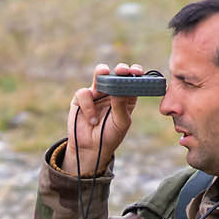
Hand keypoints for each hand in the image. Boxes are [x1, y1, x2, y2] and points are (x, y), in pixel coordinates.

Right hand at [66, 62, 144, 176]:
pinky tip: (92, 120)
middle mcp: (112, 91)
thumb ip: (120, 106)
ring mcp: (96, 93)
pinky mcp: (81, 98)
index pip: (133, 80)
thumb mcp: (121, 123)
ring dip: (101, 72)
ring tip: (104, 73)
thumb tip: (119, 89)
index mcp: (126, 96)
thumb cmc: (110, 136)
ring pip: (99, 75)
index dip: (135, 72)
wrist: (91, 149)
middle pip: (117, 73)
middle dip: (120, 69)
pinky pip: (84, 93)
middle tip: (122, 70)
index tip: (137, 71)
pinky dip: (88, 106)